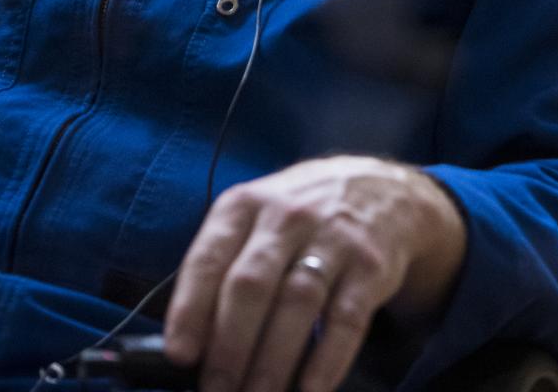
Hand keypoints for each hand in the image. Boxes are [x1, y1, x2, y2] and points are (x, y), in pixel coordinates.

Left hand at [163, 154, 465, 391]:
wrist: (378, 186)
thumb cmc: (297, 215)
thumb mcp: (255, 217)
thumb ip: (223, 264)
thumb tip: (190, 342)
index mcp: (246, 205)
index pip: (210, 257)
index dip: (191, 308)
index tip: (180, 354)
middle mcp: (287, 216)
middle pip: (252, 284)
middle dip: (230, 347)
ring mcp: (333, 238)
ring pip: (297, 302)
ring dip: (273, 361)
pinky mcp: (370, 265)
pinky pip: (346, 318)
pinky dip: (326, 360)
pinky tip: (309, 390)